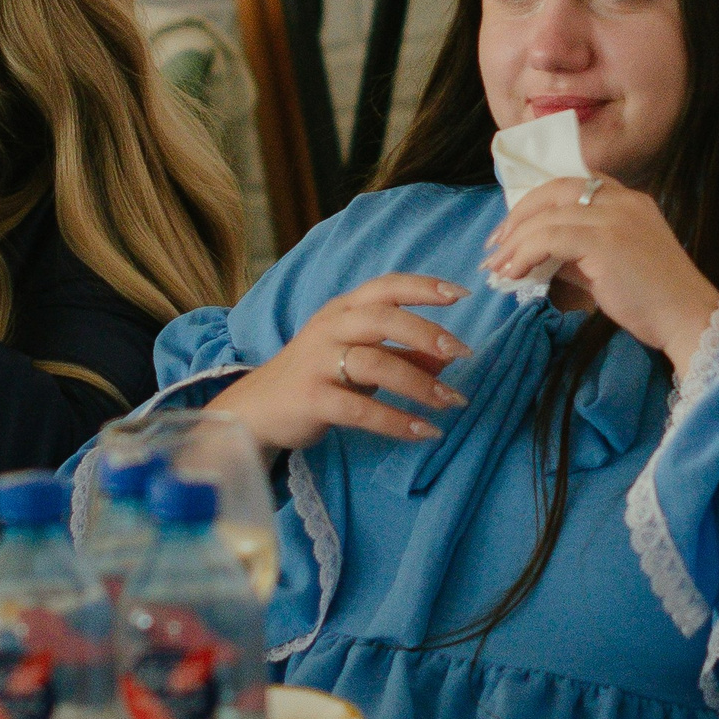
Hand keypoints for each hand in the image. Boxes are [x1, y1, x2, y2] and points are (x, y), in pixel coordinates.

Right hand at [206, 274, 472, 451]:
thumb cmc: (314, 377)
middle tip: (462, 353)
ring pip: (376, 363)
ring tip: (451, 402)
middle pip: (383, 318)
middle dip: (427, 333)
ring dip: (420, 384)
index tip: (461, 295)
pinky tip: (424, 431)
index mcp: (342, 311)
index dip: (423, 287)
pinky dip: (397, 421)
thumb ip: (400, 354)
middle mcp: (329, 329)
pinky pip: (362, 409)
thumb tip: (447, 358)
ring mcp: (318, 363)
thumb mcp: (357, 358)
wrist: (256, 409)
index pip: (385, 287)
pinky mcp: (313, 398)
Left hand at [485, 175, 718, 370]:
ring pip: (546, 216)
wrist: (687, 319)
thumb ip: (576, 252)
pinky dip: (524, 253)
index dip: (536, 202)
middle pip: (553, 190)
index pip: (571, 184)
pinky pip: (548, 238)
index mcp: (629, 200)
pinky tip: (514, 273)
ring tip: (498, 266)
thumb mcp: (609, 265)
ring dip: (515, 241)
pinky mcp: (604, 240)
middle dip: (518, 215)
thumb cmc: (653, 300)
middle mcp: (622, 199)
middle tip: (496, 245)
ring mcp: (615, 216)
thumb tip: (535, 255)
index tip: (513, 228)